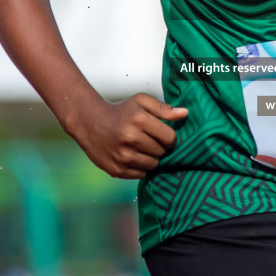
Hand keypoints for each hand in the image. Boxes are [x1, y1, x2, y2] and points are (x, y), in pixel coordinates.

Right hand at [67, 93, 184, 178]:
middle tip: (147, 140)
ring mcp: (122, 156)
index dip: (169, 137)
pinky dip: (140, 167)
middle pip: (162, 152)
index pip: (170, 138)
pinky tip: (132, 156)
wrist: (90, 123)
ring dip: (151, 158)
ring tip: (140, 148)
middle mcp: (130, 139)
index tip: (162, 134)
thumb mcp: (141, 102)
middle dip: (159, 147)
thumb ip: (164, 109)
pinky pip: (141, 174)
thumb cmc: (120, 111)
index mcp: (139, 120)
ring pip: (153, 165)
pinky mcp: (116, 170)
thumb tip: (185, 113)